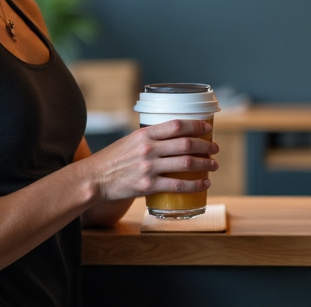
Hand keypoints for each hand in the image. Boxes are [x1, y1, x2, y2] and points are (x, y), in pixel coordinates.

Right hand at [84, 119, 218, 202]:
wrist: (94, 179)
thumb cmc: (112, 159)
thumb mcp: (130, 141)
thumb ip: (149, 139)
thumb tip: (171, 138)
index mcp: (144, 135)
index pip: (176, 125)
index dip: (196, 125)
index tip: (208, 128)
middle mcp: (149, 149)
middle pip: (186, 144)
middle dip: (205, 146)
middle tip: (215, 148)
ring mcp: (149, 168)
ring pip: (186, 164)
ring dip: (204, 164)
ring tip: (213, 165)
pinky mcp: (148, 186)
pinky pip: (178, 185)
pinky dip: (195, 184)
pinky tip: (204, 184)